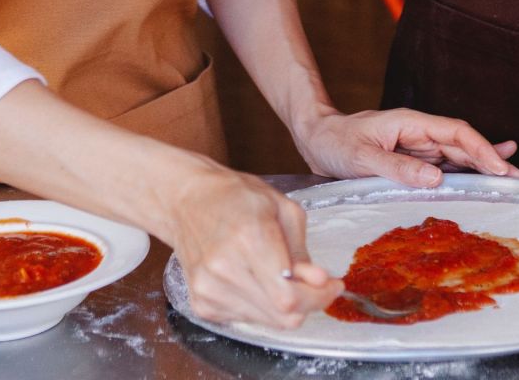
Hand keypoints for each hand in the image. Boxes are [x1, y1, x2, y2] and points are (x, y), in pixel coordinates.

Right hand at [167, 159, 342, 327]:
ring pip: (268, 322)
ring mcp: (209, 289)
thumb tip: (319, 282)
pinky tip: (256, 280)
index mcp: (249, 238)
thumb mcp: (281, 208)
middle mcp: (225, 268)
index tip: (332, 284)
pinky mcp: (201, 303)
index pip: (290, 296)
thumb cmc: (235, 197)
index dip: (318, 296)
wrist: (186, 200)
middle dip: (308, 302)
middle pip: (283, 315)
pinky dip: (261, 305)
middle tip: (314, 283)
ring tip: (280, 276)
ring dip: (284, 305)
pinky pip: (247, 320)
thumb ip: (301, 249)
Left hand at [294, 108, 518, 186]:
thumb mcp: (360, 158)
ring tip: (518, 183)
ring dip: (488, 169)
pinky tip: (494, 167)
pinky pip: (448, 165)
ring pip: (461, 157)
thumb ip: (396, 168)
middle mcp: (420, 133)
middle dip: (495, 163)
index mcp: (410, 123)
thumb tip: (435, 178)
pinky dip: (471, 168)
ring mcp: (420, 146)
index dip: (481, 149)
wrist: (317, 138)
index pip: (455, 133)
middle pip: (466, 145)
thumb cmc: (335, 143)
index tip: (500, 168)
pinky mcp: (415, 160)